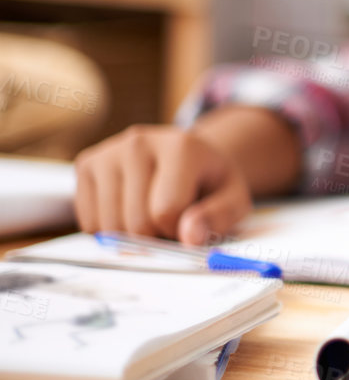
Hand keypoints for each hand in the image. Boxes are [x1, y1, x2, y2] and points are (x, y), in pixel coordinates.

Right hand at [73, 124, 251, 244]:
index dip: (181, 230)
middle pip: (136, 223)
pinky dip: (110, 231)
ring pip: (109, 227)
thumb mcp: (232, 198)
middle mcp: (138, 142)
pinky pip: (89, 223)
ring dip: (132, 236)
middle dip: (156, 236)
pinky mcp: (86, 164)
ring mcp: (107, 152)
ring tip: (151, 213)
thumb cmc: (210, 182)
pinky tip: (129, 210)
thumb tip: (188, 237)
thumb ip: (218, 217)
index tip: (191, 219)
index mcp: (180, 146)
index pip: (166, 211)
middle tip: (171, 219)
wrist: (188, 156)